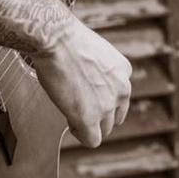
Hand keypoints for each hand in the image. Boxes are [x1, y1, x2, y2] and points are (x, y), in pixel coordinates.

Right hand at [32, 16, 131, 146]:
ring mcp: (107, 105)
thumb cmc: (65, 38)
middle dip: (97, 113)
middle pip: (114, 115)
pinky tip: (70, 123)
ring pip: (104, 129)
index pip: (119, 95)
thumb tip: (86, 77)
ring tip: (71, 112)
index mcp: (123, 70)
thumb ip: (97, 68)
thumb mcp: (92, 50)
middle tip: (77, 104)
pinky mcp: (90, 118)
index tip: (86, 93)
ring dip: (89, 124)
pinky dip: (81, 134)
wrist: (55, 38)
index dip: (101, 97)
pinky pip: (91, 140)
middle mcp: (122, 89)